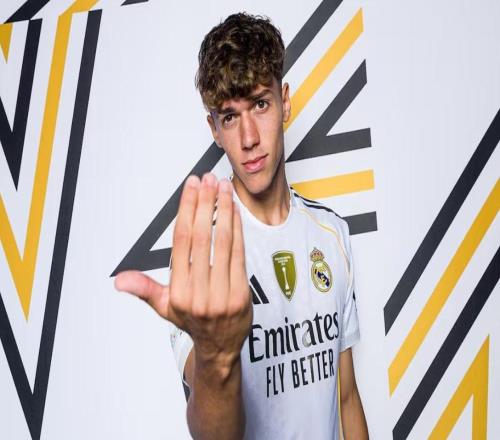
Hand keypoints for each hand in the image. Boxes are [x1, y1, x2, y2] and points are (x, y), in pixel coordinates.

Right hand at [115, 173, 251, 370]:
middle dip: (205, 204)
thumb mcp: (164, 307)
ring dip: (224, 210)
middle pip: (202, 237)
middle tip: (207, 180)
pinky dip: (238, 229)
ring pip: (222, 243)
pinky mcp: (241, 294)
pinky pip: (239, 254)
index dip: (187, 210)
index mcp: (176, 291)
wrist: (220, 347)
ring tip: (223, 188)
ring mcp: (221, 294)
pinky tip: (236, 211)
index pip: (181, 241)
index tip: (191, 187)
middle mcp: (197, 292)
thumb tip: (119, 280)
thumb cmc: (192, 320)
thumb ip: (144, 289)